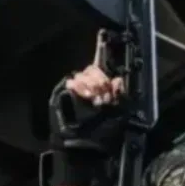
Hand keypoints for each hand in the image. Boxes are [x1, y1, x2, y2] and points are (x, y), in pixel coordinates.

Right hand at [49, 33, 125, 153]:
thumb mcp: (119, 116)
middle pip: (94, 67)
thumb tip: (119, 79)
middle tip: (103, 94)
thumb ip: (121, 96)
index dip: (102, 49)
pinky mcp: (63, 95)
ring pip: (83, 74)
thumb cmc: (103, 136)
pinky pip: (71, 82)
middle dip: (101, 78)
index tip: (103, 34)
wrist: (83, 151)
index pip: (102, 65)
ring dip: (92, 84)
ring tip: (94, 99)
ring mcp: (75, 90)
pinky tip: (84, 96)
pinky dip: (79, 87)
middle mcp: (89, 86)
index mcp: (104, 89)